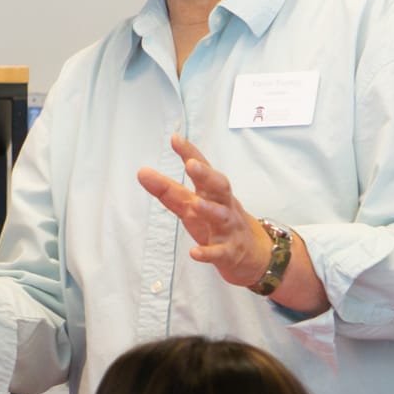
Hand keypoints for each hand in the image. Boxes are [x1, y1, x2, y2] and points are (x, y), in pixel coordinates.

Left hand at [135, 135, 272, 288]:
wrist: (251, 254)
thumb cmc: (216, 223)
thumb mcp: (190, 205)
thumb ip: (167, 190)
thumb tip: (142, 172)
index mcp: (212, 192)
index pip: (203, 168)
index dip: (190, 153)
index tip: (175, 139)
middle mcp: (223, 205)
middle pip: (219, 186)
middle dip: (206, 175)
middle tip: (191, 164)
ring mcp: (228, 228)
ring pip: (221, 216)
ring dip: (209, 209)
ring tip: (196, 204)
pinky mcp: (228, 252)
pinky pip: (219, 252)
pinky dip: (208, 252)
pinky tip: (194, 252)